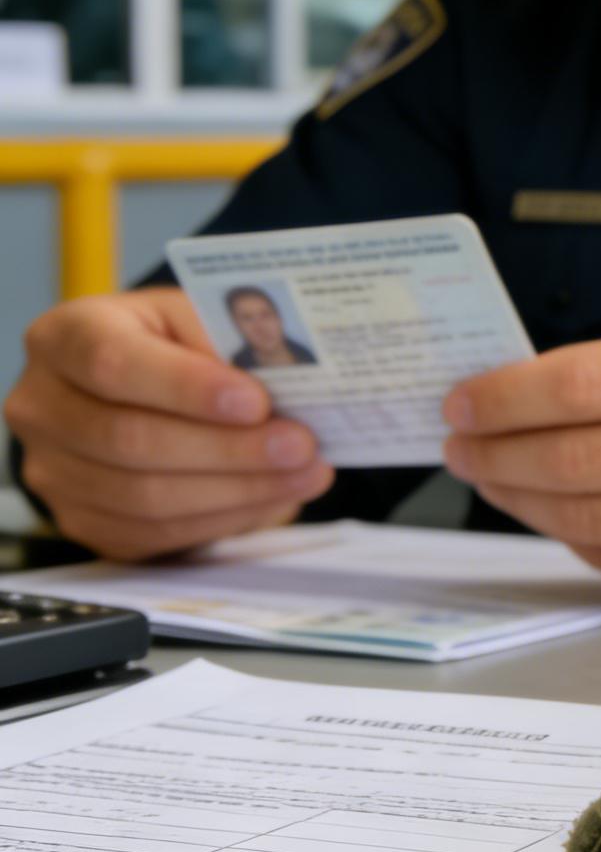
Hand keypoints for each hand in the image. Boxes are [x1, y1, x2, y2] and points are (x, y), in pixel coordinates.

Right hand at [4, 288, 333, 559]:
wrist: (135, 388)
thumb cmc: (173, 345)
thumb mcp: (195, 318)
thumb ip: (227, 340)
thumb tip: (289, 380)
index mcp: (66, 337)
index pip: (115, 364)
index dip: (187, 388)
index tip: (257, 402)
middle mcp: (43, 406)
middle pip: (130, 440)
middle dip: (228, 449)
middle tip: (301, 446)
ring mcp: (54, 471)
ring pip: (144, 497)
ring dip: (239, 490)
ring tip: (306, 473)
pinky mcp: (81, 521)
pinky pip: (154, 533)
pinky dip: (223, 518)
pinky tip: (274, 496)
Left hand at [441, 323, 600, 612]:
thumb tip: (515, 397)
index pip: (579, 387)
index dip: (504, 397)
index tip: (461, 402)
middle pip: (569, 459)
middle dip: (494, 451)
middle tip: (459, 443)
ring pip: (581, 517)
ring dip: (517, 497)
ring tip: (490, 475)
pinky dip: (568, 533)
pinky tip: (552, 509)